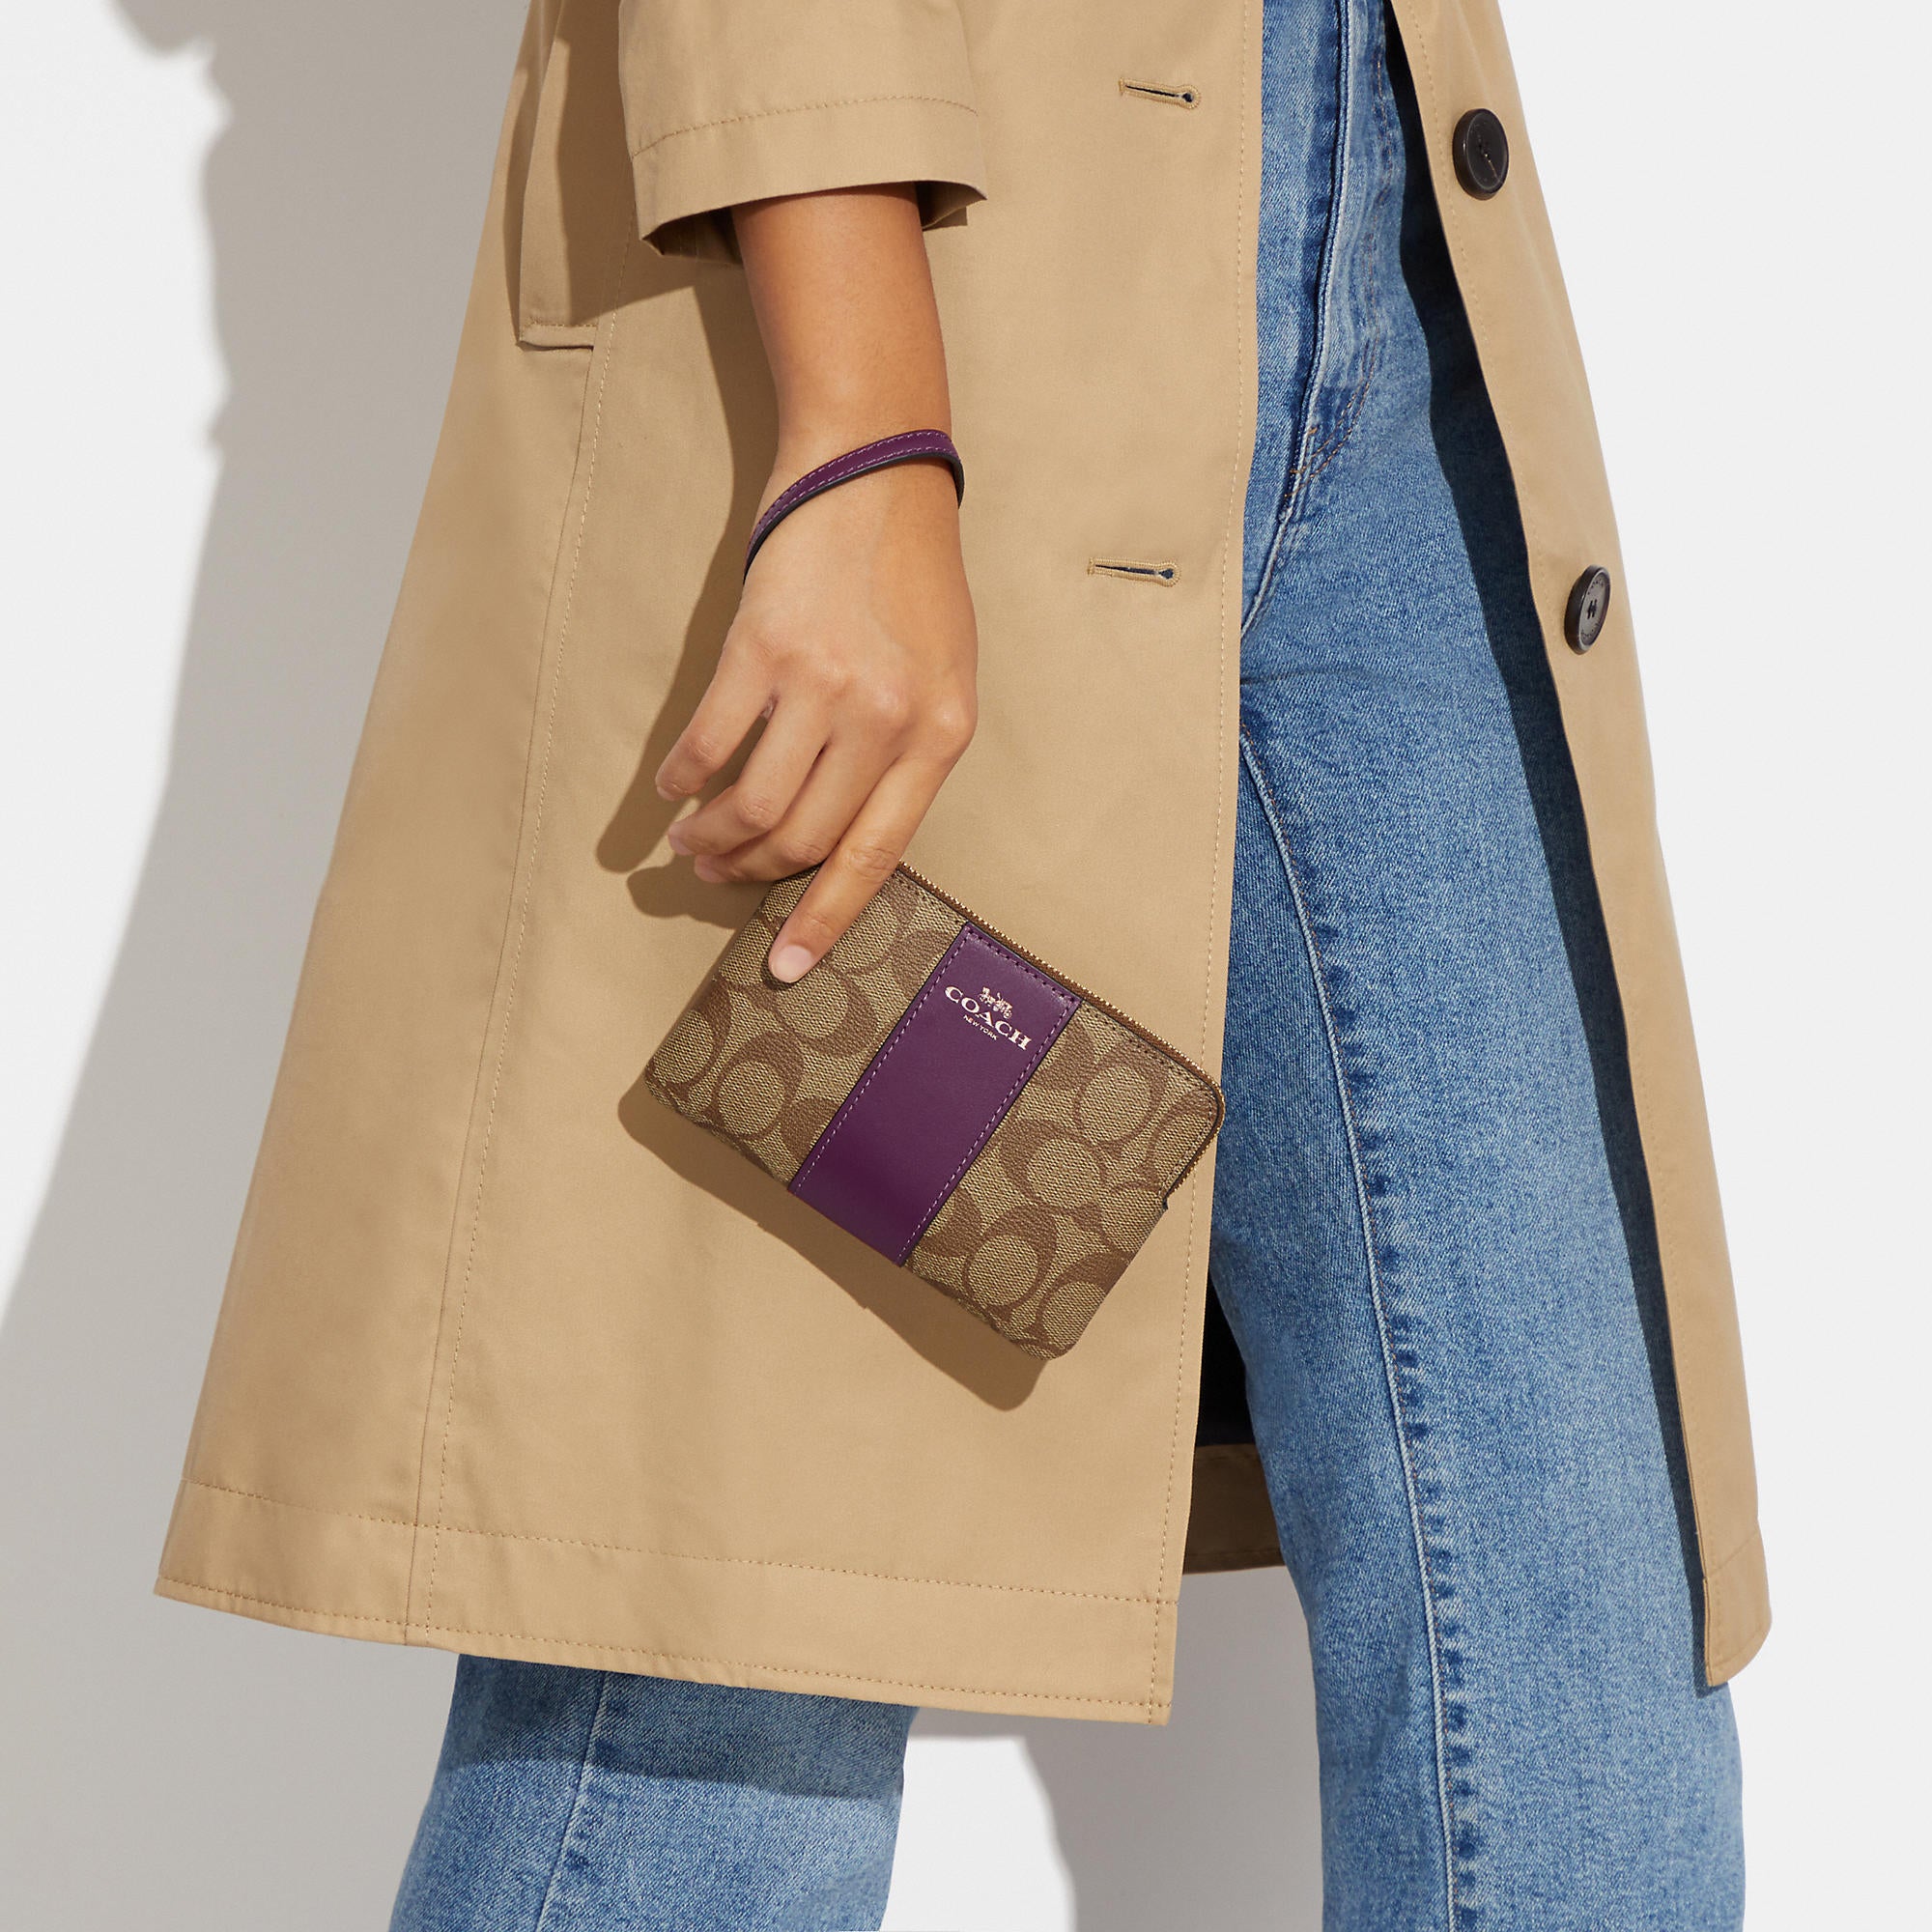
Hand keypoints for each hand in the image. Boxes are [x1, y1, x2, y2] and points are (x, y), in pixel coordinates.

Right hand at [656, 450, 976, 980]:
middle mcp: (883, 718)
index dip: (827, 917)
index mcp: (939, 735)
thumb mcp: (944, 676)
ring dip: (710, 837)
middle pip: (802, 837)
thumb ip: (906, 755)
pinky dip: (682, 777)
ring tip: (690, 843)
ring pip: (753, 804)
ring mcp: (821, 683)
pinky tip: (671, 789)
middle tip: (717, 877)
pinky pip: (709, 741)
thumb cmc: (912, 582)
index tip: (788, 967)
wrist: (875, 475)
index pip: (877, 854)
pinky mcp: (761, 648)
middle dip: (751, 873)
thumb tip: (844, 839)